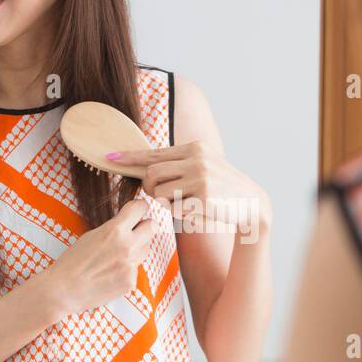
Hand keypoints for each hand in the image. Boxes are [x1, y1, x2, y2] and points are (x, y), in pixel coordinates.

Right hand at [39, 197, 155, 319]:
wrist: (64, 289)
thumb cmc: (73, 261)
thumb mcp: (92, 235)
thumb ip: (113, 228)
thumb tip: (129, 223)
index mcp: (115, 230)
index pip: (141, 208)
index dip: (139, 208)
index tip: (138, 210)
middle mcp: (127, 245)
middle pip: (152, 227)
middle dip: (144, 227)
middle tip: (134, 231)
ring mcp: (131, 265)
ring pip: (145, 249)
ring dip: (137, 249)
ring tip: (116, 256)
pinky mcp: (131, 281)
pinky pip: (136, 269)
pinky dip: (127, 270)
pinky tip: (111, 274)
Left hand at [107, 141, 271, 237]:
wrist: (251, 203)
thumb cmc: (222, 188)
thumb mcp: (203, 166)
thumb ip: (178, 164)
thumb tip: (146, 167)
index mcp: (194, 148)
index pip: (154, 152)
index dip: (130, 157)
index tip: (110, 157)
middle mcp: (197, 159)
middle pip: (151, 174)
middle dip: (149, 188)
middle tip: (157, 195)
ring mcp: (201, 178)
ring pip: (159, 193)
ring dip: (163, 203)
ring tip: (181, 203)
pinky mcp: (203, 198)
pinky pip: (173, 208)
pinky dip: (178, 213)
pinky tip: (194, 211)